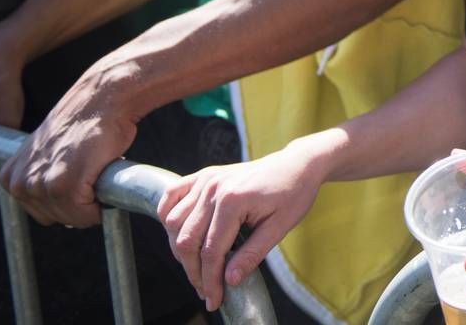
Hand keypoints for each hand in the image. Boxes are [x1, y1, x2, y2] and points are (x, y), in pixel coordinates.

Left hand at [0, 73, 137, 227]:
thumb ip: (38, 177)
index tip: (74, 173)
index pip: (39, 211)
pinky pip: (87, 215)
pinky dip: (101, 204)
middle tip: (88, 172)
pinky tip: (101, 175)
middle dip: (78, 203)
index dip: (64, 198)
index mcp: (11, 178)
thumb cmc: (82, 122)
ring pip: (72, 218)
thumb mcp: (44, 150)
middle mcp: (21, 184)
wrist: (103, 98)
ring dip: (91, 202)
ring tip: (94, 170)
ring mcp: (42, 186)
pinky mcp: (66, 186)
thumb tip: (55, 208)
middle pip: (55, 218)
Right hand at [156, 144, 326, 311]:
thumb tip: (229, 281)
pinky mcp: (203, 175)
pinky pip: (171, 196)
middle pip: (187, 241)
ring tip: (198, 267)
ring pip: (174, 223)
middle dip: (194, 272)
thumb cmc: (293, 193)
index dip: (210, 281)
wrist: (297, 164)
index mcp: (234, 200)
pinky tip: (178, 234)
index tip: (214, 300)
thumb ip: (252, 254)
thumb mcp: (280, 227)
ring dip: (180, 249)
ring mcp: (206, 179)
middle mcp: (214, 188)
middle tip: (206, 291)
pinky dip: (168, 217)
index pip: (211, 251)